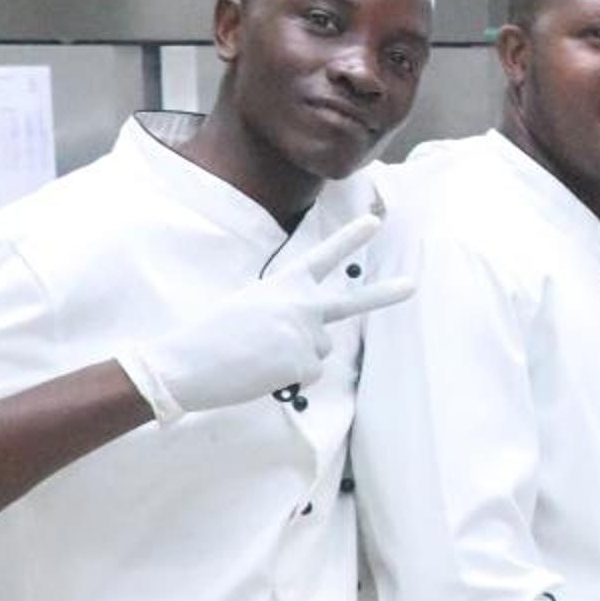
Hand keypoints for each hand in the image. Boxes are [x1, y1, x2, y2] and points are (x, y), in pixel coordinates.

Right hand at [120, 213, 410, 420]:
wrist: (187, 362)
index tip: (375, 222)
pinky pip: (307, 374)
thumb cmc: (211, 336)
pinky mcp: (304, 362)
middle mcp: (302, 304)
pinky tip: (261, 371)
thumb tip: (316, 340)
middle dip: (384, 294)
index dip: (350, 238)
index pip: (322, 257)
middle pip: (351, 303)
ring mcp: (306, 332)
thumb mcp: (251, 307)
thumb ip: (288, 312)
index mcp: (283, 284)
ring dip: (294, 357)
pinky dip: (287, 378)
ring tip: (258, 356)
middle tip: (412, 286)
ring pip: (319, 350)